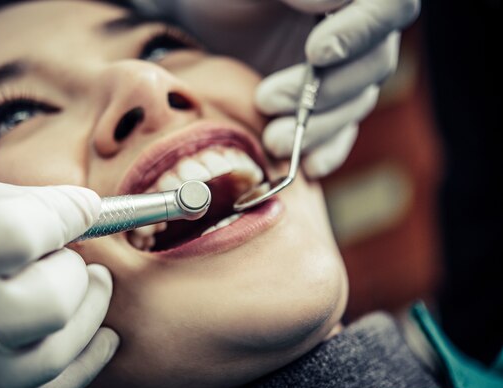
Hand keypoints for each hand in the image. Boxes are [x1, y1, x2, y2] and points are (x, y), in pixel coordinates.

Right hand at [0, 176, 118, 387]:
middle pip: (55, 292)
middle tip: (64, 258)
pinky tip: (103, 338)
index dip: (64, 214)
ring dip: (86, 309)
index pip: (25, 231)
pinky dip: (85, 361)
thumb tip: (81, 207)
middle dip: (71, 268)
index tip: (80, 210)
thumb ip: (9, 203)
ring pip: (61, 344)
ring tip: (88, 285)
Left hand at [131, 0, 419, 176]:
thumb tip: (333, 2)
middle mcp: (359, 26)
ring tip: (272, 139)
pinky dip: (326, 150)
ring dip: (318, 126)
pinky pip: (342, 131)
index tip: (316, 52)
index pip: (390, 7)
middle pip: (376, 62)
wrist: (202, 21)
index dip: (362, 32)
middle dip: (326, 91)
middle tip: (268, 100)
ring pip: (360, 101)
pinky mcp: (326, 103)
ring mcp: (345, 68)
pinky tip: (308, 166)